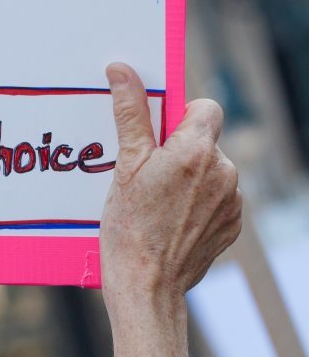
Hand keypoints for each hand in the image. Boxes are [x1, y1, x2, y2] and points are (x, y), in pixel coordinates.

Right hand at [99, 63, 241, 311]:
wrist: (148, 286)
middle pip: (205, 140)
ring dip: (188, 177)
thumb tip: (123, 70)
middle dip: (178, 149)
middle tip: (144, 173)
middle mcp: (225, 173)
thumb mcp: (123, 165)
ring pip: (210, 170)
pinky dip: (196, 202)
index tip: (155, 133)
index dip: (179, 115)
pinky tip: (170, 219)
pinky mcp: (233, 225)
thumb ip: (130, 113)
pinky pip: (217, 198)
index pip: (205, 107)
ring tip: (155, 202)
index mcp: (197, 151)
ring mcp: (233, 201)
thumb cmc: (129, 227)